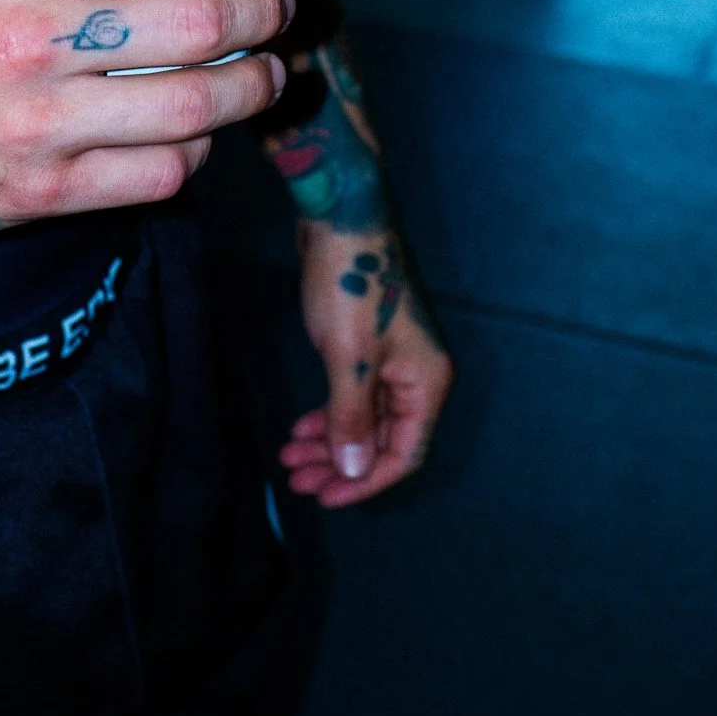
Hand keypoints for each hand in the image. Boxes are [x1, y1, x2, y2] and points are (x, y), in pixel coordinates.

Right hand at [0, 0, 291, 256]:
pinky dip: (197, 150)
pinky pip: (157, 176)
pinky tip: (201, 127)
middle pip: (196, 26)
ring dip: (252, 85)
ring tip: (267, 66)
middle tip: (281, 2)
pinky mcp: (36, 195)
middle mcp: (23, 42)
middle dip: (263, 11)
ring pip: (195, 109)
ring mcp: (33, 127)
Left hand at [279, 220, 453, 507]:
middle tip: (297, 479)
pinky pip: (355, 394)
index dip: (365, 482)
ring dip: (330, 440)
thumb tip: (353, 469)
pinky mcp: (372, 344)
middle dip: (340, 463)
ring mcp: (395, 358)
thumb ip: (352, 418)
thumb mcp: (348, 359)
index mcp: (426, 383)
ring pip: (366, 418)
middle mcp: (418, 375)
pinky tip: (302, 426)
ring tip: (290, 456)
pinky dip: (331, 413)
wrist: (342, 219)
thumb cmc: (351, 285)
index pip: (405, 454)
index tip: (324, 496)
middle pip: (384, 440)